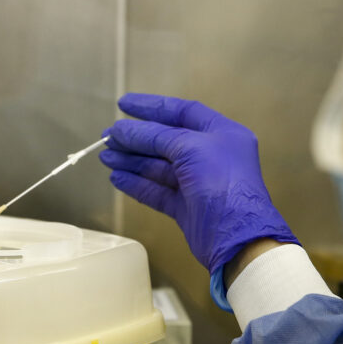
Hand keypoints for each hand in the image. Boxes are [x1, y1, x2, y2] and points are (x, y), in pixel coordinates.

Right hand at [101, 93, 297, 273]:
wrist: (237, 238)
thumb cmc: (221, 182)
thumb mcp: (191, 148)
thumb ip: (155, 136)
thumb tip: (120, 130)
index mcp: (221, 133)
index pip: (182, 112)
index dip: (152, 106)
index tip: (123, 105)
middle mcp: (210, 155)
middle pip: (167, 140)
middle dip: (136, 137)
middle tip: (107, 136)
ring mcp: (198, 183)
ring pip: (159, 166)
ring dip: (131, 160)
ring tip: (105, 156)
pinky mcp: (186, 207)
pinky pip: (157, 190)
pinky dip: (137, 183)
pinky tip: (116, 178)